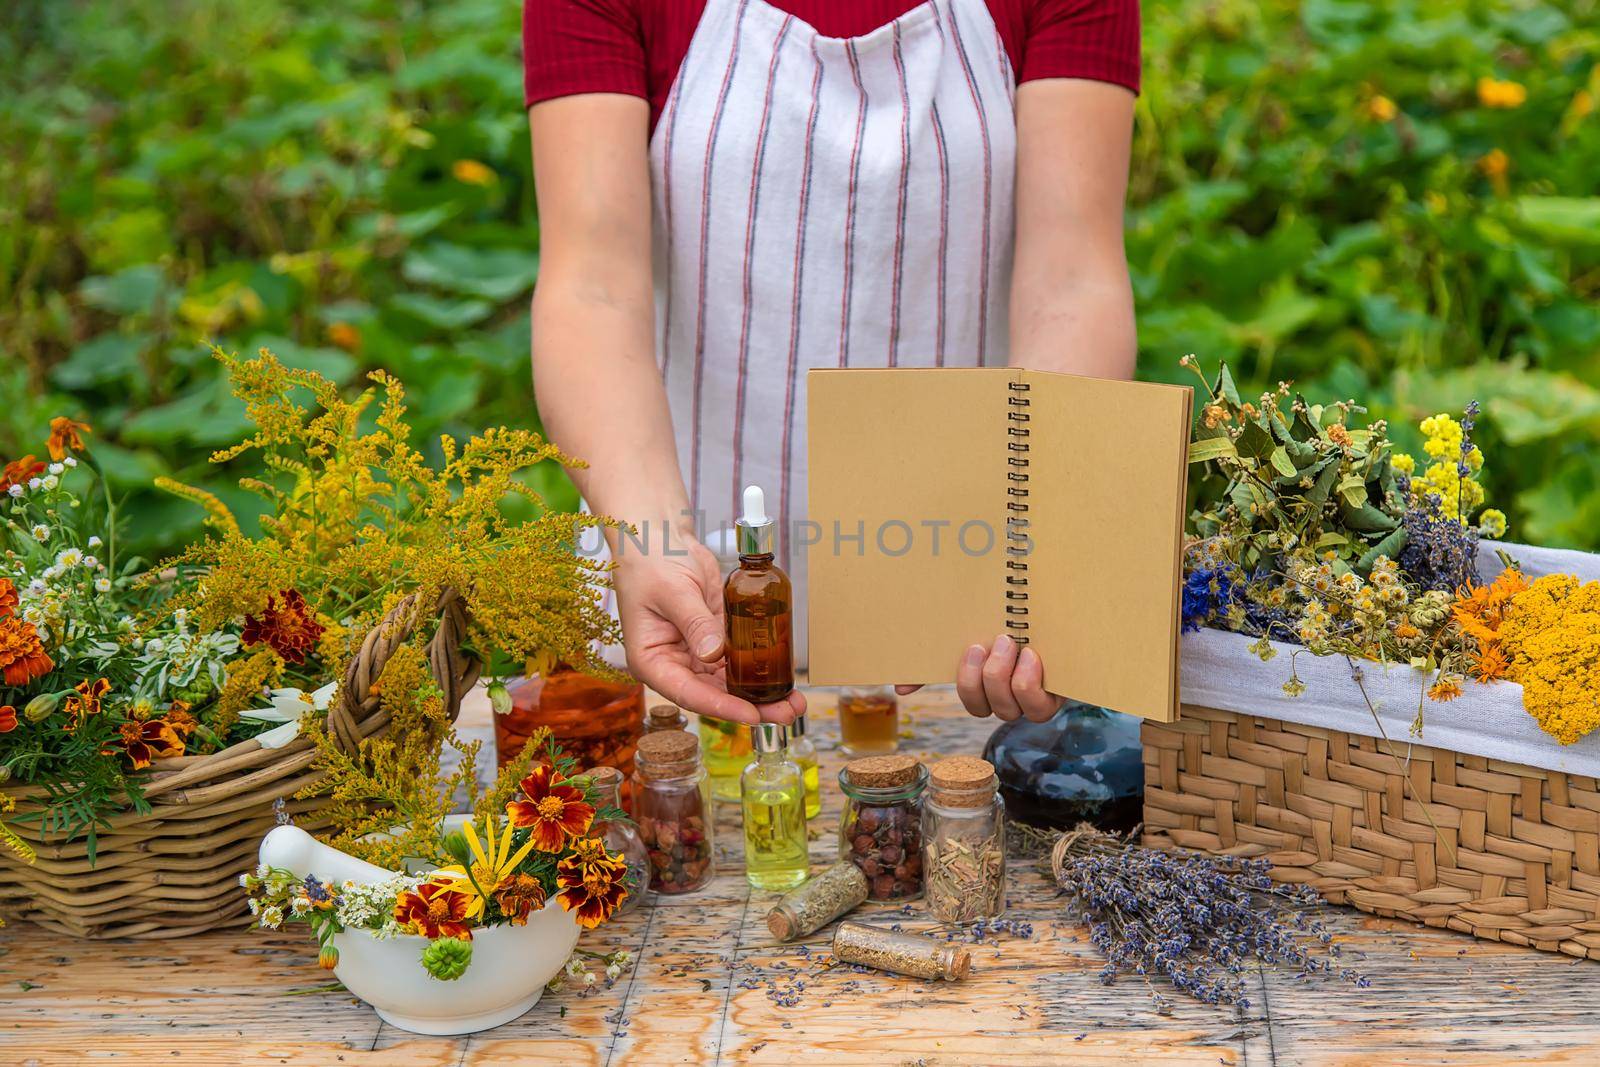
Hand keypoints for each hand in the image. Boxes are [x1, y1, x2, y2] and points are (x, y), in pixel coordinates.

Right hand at [613, 536, 802, 726]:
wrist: (660, 538)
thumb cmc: (651, 562)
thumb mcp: (672, 591)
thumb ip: (694, 622)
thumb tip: (714, 654)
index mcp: (652, 661)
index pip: (687, 693)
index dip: (721, 706)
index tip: (751, 714)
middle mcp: (675, 664)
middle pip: (714, 694)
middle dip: (750, 705)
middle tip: (785, 712)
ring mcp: (696, 653)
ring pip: (730, 681)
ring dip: (760, 691)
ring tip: (793, 700)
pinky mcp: (716, 638)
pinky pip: (738, 658)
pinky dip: (759, 666)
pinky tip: (782, 673)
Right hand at [896, 634, 1062, 721]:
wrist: (1067, 607)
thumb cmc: (1020, 619)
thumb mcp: (980, 628)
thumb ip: (941, 656)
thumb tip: (899, 688)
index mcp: (991, 682)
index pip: (970, 700)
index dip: (963, 683)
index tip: (970, 647)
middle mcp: (1011, 696)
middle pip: (982, 709)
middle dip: (979, 678)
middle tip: (988, 643)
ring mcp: (1035, 699)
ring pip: (1008, 711)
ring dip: (1002, 679)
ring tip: (1011, 644)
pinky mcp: (1058, 697)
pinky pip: (1036, 708)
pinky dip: (1028, 683)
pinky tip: (1031, 657)